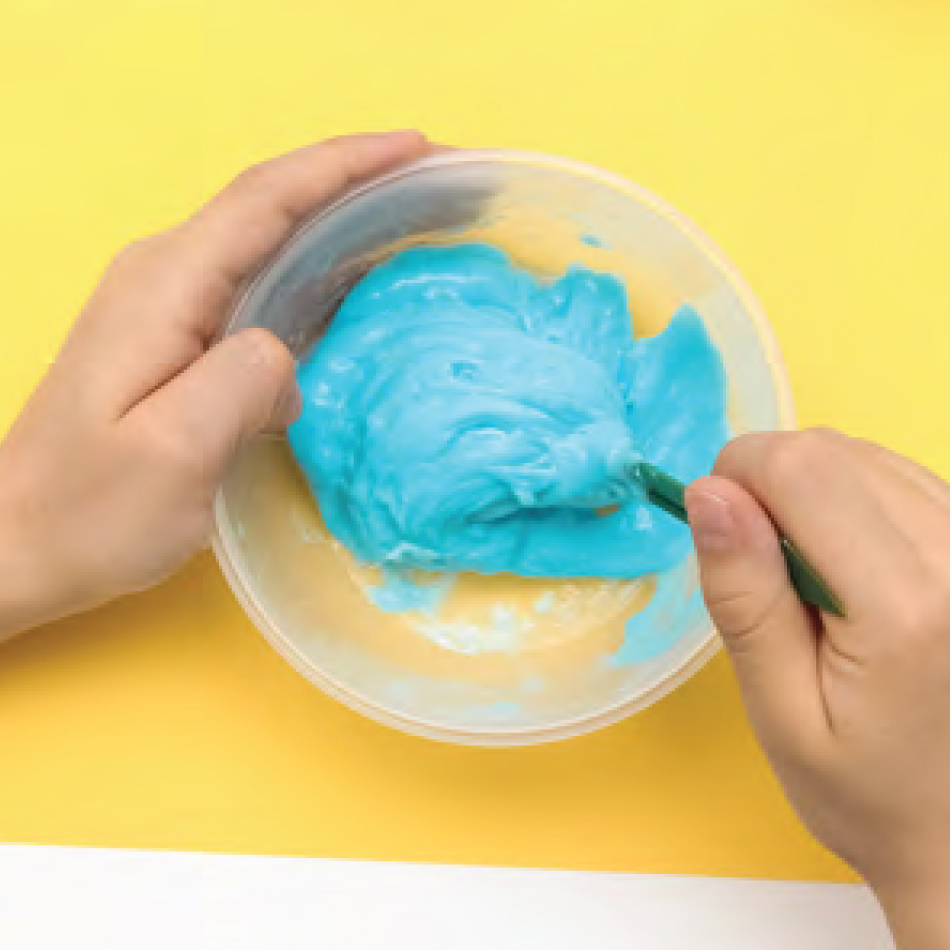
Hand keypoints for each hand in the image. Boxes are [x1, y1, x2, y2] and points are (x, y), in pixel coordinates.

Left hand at [0, 130, 429, 638]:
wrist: (20, 541)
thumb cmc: (91, 508)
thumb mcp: (174, 451)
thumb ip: (242, 379)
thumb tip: (289, 357)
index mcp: (167, 285)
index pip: (268, 199)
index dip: (347, 165)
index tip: (418, 149)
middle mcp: (166, 276)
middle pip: (274, 203)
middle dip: (358, 181)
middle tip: (438, 186)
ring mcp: (171, 305)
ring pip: (271, 239)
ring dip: (343, 222)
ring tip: (416, 221)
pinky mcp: (180, 339)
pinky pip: (263, 283)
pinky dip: (318, 269)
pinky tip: (358, 284)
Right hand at [686, 428, 949, 949]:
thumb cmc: (863, 790)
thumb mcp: (779, 712)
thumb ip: (744, 597)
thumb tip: (707, 494)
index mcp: (902, 607)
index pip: (799, 468)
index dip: (737, 479)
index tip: (722, 538)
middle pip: (829, 451)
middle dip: (768, 485)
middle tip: (762, 571)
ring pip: (863, 455)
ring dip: (812, 492)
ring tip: (809, 577)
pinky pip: (898, 477)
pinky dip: (852, 500)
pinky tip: (848, 564)